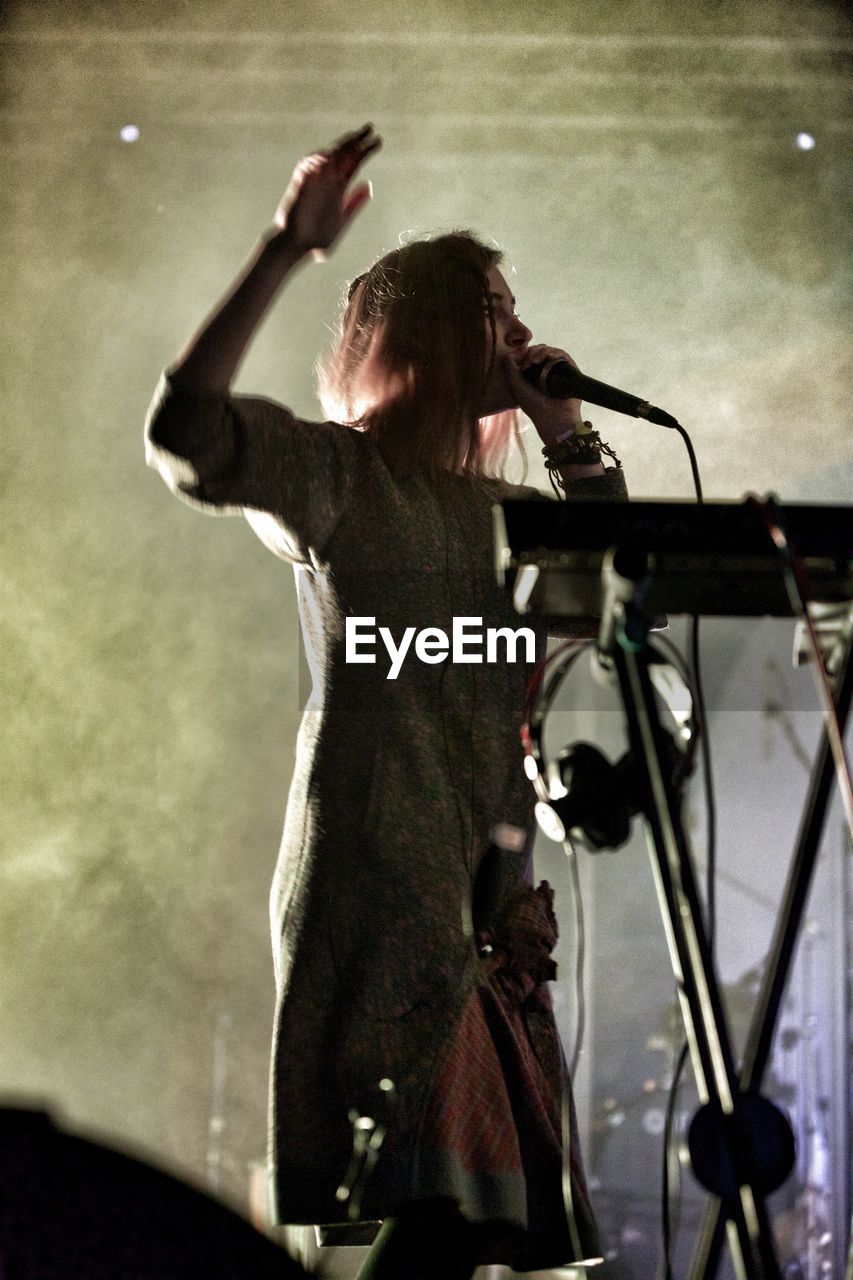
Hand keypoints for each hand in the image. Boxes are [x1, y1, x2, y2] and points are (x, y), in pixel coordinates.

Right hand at [272, 124, 381, 255]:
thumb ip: (354, 204)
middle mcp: (328, 182)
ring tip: (354, 138)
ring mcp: (314, 182)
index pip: (354, 164)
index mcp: (339, 190)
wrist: (295, 246)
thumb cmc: (317, 240)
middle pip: (343, 155)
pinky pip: (307, 167)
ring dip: (340, 147)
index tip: (378, 140)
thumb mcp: (341, 221)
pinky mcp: (300, 186)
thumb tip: (368, 185)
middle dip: (355, 141)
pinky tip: (328, 157)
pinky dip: (316, 160)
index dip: (365, 151)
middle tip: (369, 128)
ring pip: (328, 157)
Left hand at [501, 344, 583, 445]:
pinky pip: (562, 355)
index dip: (523, 354)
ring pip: (550, 351)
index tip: (518, 360)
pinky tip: (546, 357)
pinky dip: (553, 352)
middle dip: (531, 352)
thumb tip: (510, 353)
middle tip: (527, 362)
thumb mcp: (516, 387)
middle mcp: (546, 371)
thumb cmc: (534, 406)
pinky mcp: (570, 370)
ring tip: (534, 361)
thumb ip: (509, 369)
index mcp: (533, 375)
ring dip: (541, 351)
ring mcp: (558, 370)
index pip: (529, 356)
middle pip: (539, 351)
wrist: (553, 418)